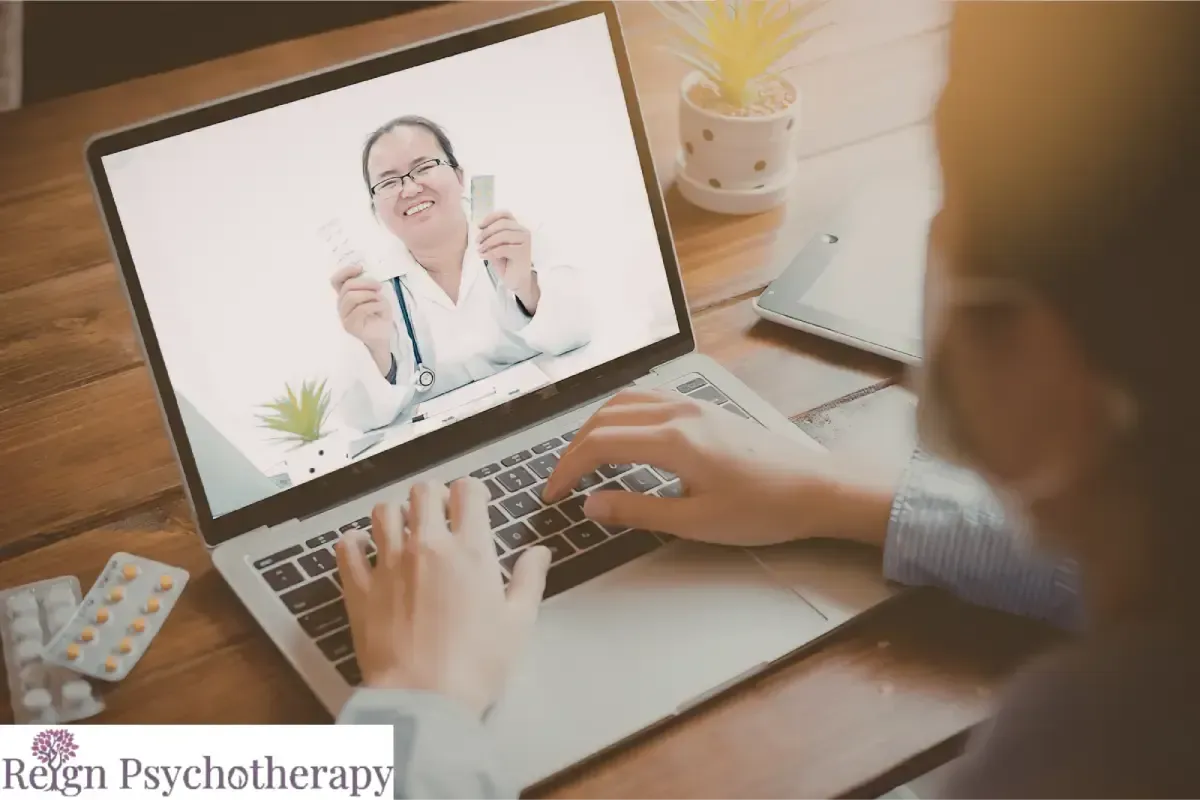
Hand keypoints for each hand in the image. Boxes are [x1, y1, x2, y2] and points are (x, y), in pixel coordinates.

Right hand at [331, 264, 392, 372]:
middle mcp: (342, 306)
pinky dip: (375, 305)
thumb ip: (367, 286)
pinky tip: (381, 309)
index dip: (346, 271)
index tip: (360, 268)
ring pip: (352, 297)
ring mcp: (344, 317)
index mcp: (345, 297)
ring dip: (370, 295)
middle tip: (379, 286)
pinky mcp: (350, 326)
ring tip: (380, 300)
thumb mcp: (375, 296)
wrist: (383, 338)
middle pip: (347, 287)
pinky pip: (361, 309)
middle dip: (365, 283)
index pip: (336, 281)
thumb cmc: (379, 316)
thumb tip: (363, 273)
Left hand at [336, 479, 551, 716]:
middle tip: (440, 515)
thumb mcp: (518, 622)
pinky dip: (354, 543)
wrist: (424, 699)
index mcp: (470, 550)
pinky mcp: (360, 588)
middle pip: (424, 491)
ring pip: (384, 511)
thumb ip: (529, 579)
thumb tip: (539, 553)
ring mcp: (389, 564)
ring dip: (396, 514)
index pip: (468, 491)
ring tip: (404, 531)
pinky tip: (364, 551)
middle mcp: (427, 547)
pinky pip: (347, 548)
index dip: (472, 491)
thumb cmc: (475, 665)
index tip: (474, 504)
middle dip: (434, 496)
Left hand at [477, 211, 535, 300]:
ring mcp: (525, 242)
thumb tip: (481, 228)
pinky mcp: (523, 253)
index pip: (505, 214)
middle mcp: (524, 232)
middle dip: (486, 232)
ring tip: (480, 250)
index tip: (480, 226)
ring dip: (488, 242)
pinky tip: (484, 256)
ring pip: (503, 235)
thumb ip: (493, 235)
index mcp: (518, 228)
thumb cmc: (507, 263)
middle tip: (477, 242)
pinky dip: (490, 252)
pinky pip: (503, 248)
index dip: (490, 217)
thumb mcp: (497, 246)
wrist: (517, 282)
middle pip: (502, 224)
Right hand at [543, 389, 896, 546]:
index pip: (600, 444)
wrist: (816, 489)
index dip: (568, 467)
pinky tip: (621, 435)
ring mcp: (694, 406)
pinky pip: (649, 399)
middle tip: (561, 480)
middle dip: (574, 447)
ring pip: (625, 401)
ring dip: (595, 425)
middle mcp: (680, 413)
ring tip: (583, 457)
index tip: (554, 492)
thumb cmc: (764, 509)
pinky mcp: (705, 409)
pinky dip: (621, 414)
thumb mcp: (696, 522)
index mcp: (674, 441)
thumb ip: (637, 511)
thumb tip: (592, 505)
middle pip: (606, 417)